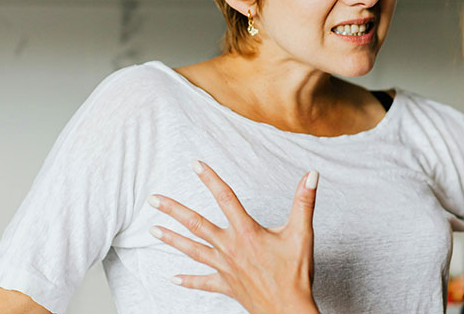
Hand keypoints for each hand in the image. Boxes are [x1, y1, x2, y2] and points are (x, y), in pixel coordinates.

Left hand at [148, 161, 320, 313]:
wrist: (288, 310)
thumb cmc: (295, 274)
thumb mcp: (302, 233)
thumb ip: (304, 201)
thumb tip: (311, 175)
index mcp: (246, 232)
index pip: (225, 198)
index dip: (210, 179)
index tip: (196, 165)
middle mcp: (230, 248)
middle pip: (196, 225)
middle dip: (174, 210)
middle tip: (153, 199)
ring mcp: (225, 268)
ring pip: (193, 250)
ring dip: (172, 239)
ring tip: (153, 229)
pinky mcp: (226, 285)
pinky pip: (202, 282)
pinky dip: (187, 280)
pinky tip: (172, 278)